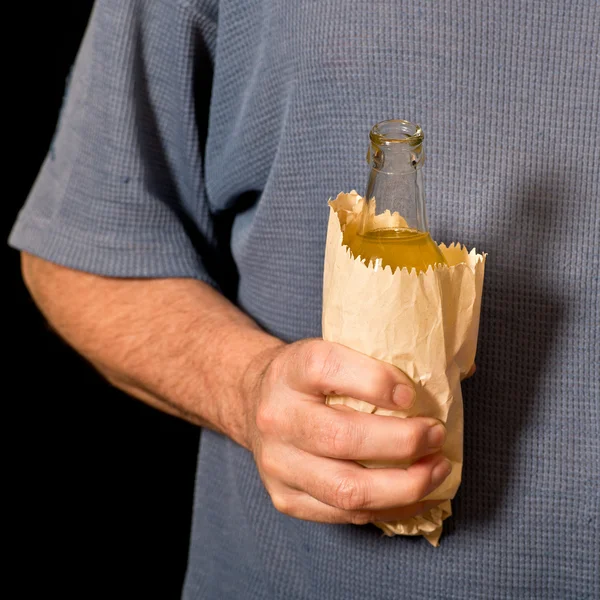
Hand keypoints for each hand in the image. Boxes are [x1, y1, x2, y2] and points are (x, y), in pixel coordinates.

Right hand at [243, 339, 451, 524]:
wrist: (255, 402)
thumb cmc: (306, 378)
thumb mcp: (329, 351)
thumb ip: (377, 359)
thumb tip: (455, 374)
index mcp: (291, 369)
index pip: (328, 368)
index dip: (375, 381)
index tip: (411, 394)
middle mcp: (278, 416)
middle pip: (342, 437)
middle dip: (403, 442)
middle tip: (435, 434)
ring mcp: (278, 462)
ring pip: (347, 488)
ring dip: (405, 485)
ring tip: (436, 470)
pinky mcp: (284, 496)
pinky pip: (344, 514)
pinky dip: (388, 508)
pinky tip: (413, 494)